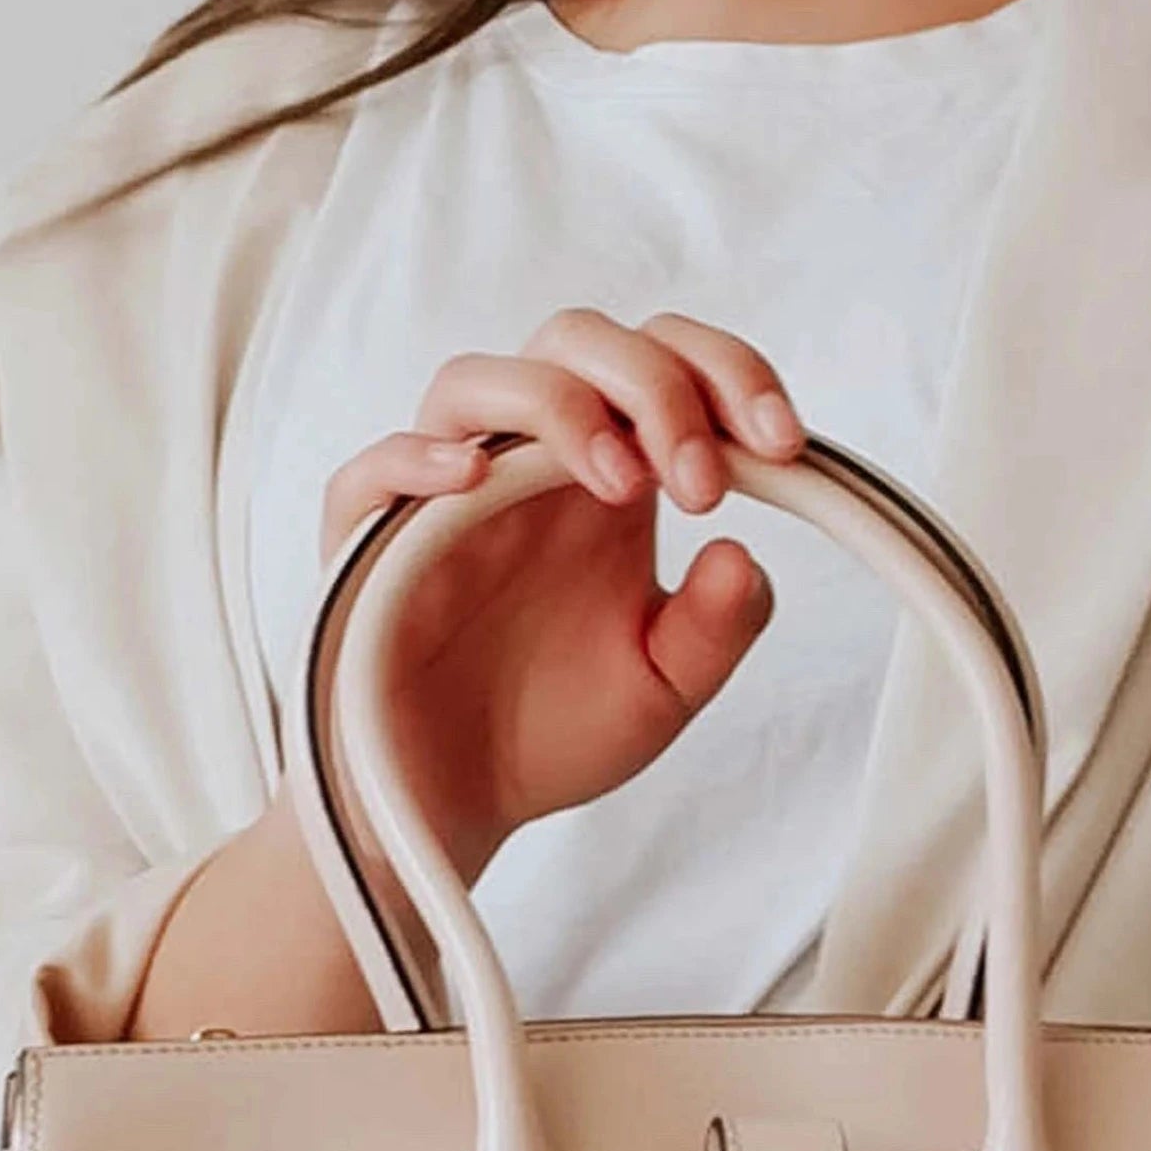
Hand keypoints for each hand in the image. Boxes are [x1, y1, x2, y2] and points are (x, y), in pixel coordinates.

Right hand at [316, 309, 804, 883]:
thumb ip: (715, 628)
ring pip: (479, 381)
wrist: (459, 808)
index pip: (665, 366)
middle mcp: (527, 466)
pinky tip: (470, 478)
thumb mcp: (664, 690)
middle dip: (656, 387)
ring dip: (562, 407)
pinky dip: (417, 457)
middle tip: (700, 482)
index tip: (781, 445)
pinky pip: (374, 469)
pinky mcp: (369, 543)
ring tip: (622, 485)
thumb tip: (742, 555)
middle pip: (580, 342)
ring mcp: (442, 495)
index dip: (728, 378)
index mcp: (608, 478)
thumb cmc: (551, 733)